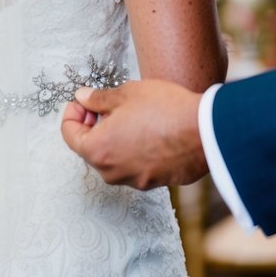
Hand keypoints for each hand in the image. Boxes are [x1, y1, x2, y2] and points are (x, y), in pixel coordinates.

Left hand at [60, 79, 207, 188]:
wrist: (205, 132)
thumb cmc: (164, 110)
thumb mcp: (125, 94)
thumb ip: (98, 99)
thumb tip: (82, 98)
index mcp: (98, 150)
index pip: (69, 135)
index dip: (73, 114)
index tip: (83, 101)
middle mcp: (112, 172)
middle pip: (90, 148)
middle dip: (93, 126)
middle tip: (106, 105)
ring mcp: (134, 180)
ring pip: (113, 158)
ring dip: (114, 138)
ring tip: (130, 115)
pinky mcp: (155, 182)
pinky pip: (134, 165)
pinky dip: (133, 149)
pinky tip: (148, 130)